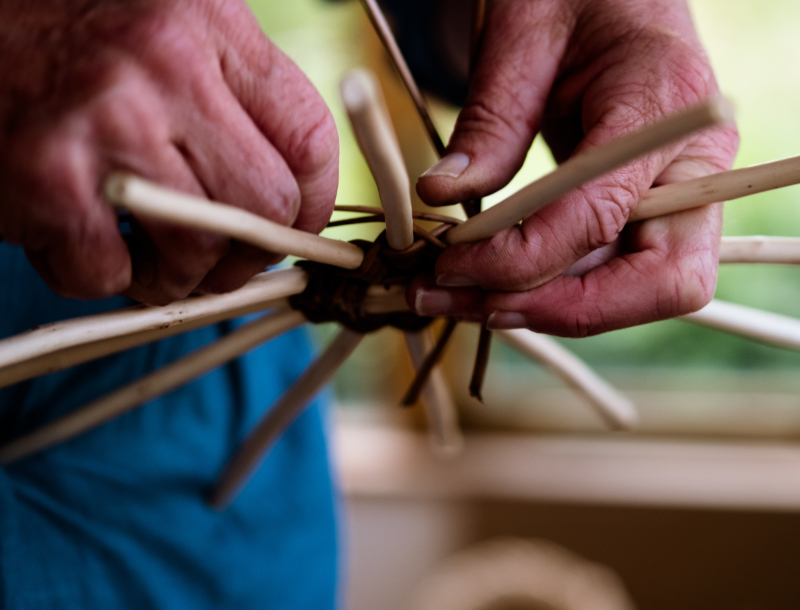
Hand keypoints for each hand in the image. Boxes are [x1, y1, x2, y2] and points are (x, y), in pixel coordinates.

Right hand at [0, 0, 337, 304]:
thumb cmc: (70, 33)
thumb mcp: (170, 33)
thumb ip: (233, 99)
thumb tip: (290, 201)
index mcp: (209, 25)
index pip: (309, 138)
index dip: (317, 205)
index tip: (297, 231)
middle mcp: (166, 69)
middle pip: (266, 206)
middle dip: (249, 256)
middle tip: (220, 260)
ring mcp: (106, 124)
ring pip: (198, 252)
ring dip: (176, 275)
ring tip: (142, 248)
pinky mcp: (45, 179)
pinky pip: (109, 274)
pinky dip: (102, 276)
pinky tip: (82, 236)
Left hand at [411, 0, 737, 335]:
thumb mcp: (524, 34)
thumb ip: (491, 118)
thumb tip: (441, 196)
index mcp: (666, 104)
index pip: (603, 215)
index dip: (523, 258)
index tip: (451, 264)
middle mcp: (693, 164)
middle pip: (661, 283)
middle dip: (559, 308)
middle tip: (466, 301)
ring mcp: (679, 193)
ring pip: (633, 291)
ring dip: (543, 308)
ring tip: (452, 297)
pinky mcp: (651, 209)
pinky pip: (611, 271)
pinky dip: (549, 288)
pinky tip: (484, 281)